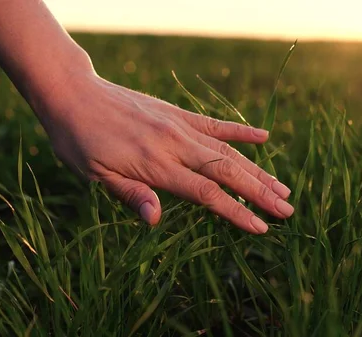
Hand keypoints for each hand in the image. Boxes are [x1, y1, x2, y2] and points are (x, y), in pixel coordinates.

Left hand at [34, 71, 293, 233]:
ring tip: (283, 187)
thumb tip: (154, 220)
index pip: (207, 194)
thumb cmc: (79, 141)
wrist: (73, 94)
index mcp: (155, 165)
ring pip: (228, 150)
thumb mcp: (95, 174)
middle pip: (228, 172)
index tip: (262, 228)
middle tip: (288, 211)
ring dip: (258, 170)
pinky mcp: (177, 114)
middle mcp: (175, 145)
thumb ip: (130, 194)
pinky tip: (264, 137)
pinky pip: (215, 124)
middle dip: (260, 193)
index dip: (237, 212)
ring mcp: (179, 126)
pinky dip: (241, 131)